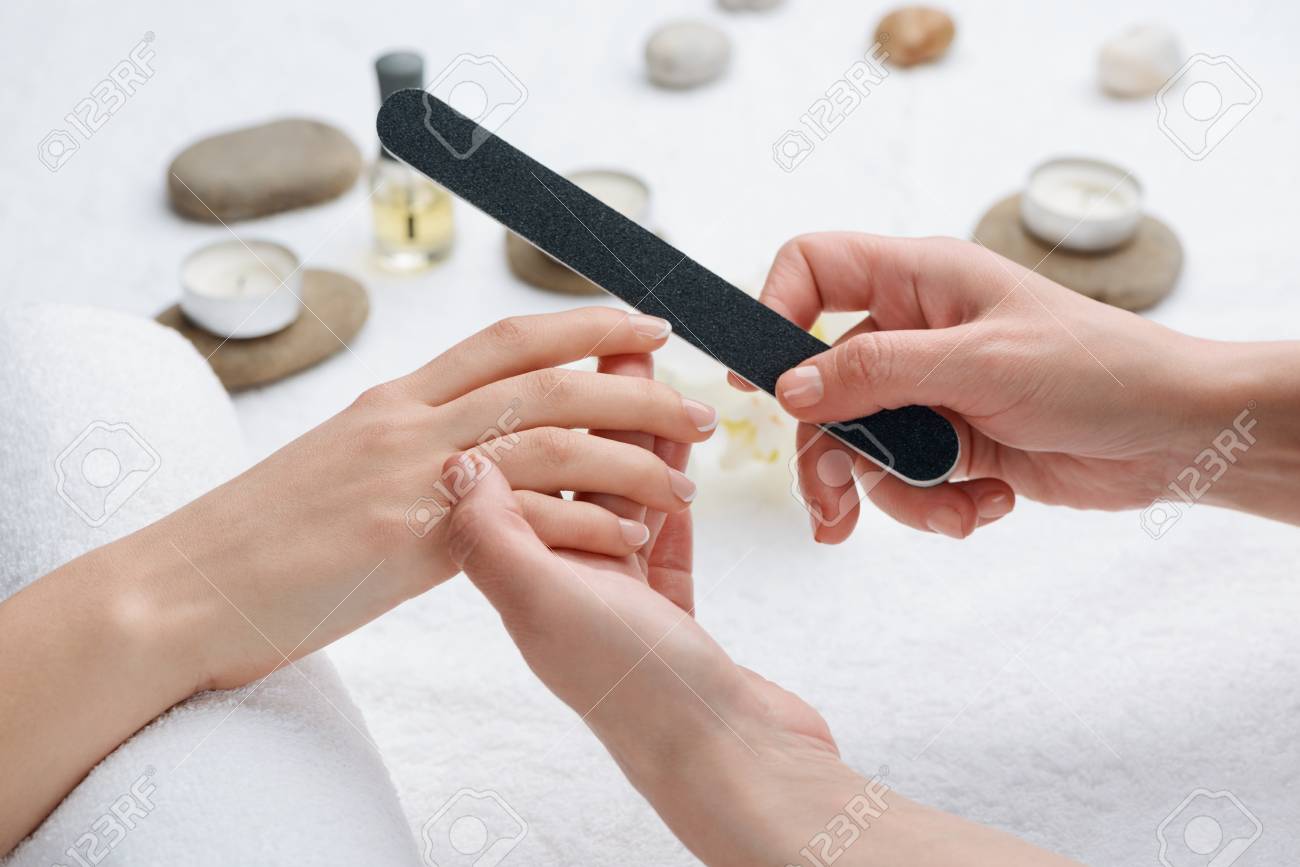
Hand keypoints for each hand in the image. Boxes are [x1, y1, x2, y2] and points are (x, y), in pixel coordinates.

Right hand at [0, 308, 718, 850]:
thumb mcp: (343, 462)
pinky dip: (590, 527)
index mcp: (397, 398)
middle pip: (550, 378)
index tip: (647, 326)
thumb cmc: (266, 534)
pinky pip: (529, 521)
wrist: (187, 587)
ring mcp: (412, 476)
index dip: (588, 324)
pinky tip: (632, 542)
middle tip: (699, 406)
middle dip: (638, 388)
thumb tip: (470, 444)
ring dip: (633, 459)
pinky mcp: (411, 539)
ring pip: (553, 442)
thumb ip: (412, 443)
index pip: (509, 338)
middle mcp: (410, 421)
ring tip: (684, 482)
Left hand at [444, 368, 1076, 866]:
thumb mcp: (545, 600)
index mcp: (522, 573)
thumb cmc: (634, 688)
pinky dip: (670, 488)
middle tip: (625, 348)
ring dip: (635, 436)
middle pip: (570, 471)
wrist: (729, 756)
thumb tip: (459, 462)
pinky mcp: (666, 612)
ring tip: (654, 379)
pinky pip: (664, 534)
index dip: (537, 403)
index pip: (519, 466)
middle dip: (593, 405)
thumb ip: (496, 531)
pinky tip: (680, 454)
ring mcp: (615, 595)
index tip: (564, 351)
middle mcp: (560, 580)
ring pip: (619, 494)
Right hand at [738, 233, 1297, 538]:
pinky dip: (935, 505)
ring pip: (859, 445)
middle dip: (829, 451)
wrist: (1175, 437)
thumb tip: (789, 389)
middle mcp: (915, 332)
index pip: (814, 267)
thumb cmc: (1098, 370)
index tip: (760, 382)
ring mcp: (931, 390)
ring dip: (893, 494)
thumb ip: (878, 373)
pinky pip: (905, 480)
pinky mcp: (952, 443)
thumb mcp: (980, 364)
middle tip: (833, 503)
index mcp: (920, 281)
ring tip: (947, 513)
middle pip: (821, 383)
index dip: (774, 311)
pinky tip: (985, 504)